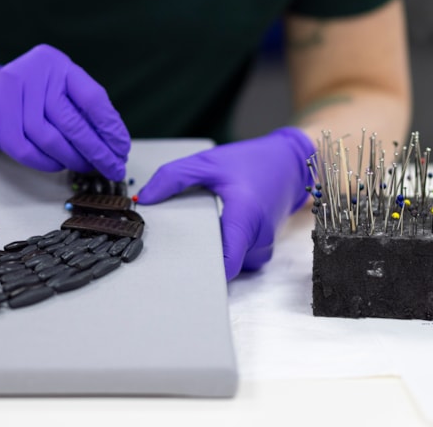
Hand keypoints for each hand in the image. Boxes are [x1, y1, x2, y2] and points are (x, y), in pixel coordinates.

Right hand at [0, 44, 129, 178]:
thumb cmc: (28, 96)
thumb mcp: (54, 86)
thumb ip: (79, 106)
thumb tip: (113, 142)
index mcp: (55, 63)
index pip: (92, 97)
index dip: (110, 126)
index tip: (122, 148)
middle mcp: (33, 75)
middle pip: (73, 122)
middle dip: (98, 150)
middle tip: (113, 167)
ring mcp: (11, 97)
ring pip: (52, 140)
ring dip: (74, 159)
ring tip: (87, 167)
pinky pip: (30, 152)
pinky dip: (49, 163)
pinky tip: (61, 165)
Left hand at [138, 127, 314, 279]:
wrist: (289, 164)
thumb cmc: (250, 162)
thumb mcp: (208, 161)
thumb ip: (173, 177)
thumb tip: (144, 199)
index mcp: (245, 216)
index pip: (227, 263)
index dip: (202, 271)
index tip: (178, 268)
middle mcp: (258, 238)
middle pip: (225, 266)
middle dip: (200, 260)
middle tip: (175, 248)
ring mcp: (263, 247)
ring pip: (233, 265)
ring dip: (215, 254)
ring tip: (198, 235)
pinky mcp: (263, 250)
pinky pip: (240, 259)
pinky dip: (226, 250)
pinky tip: (216, 233)